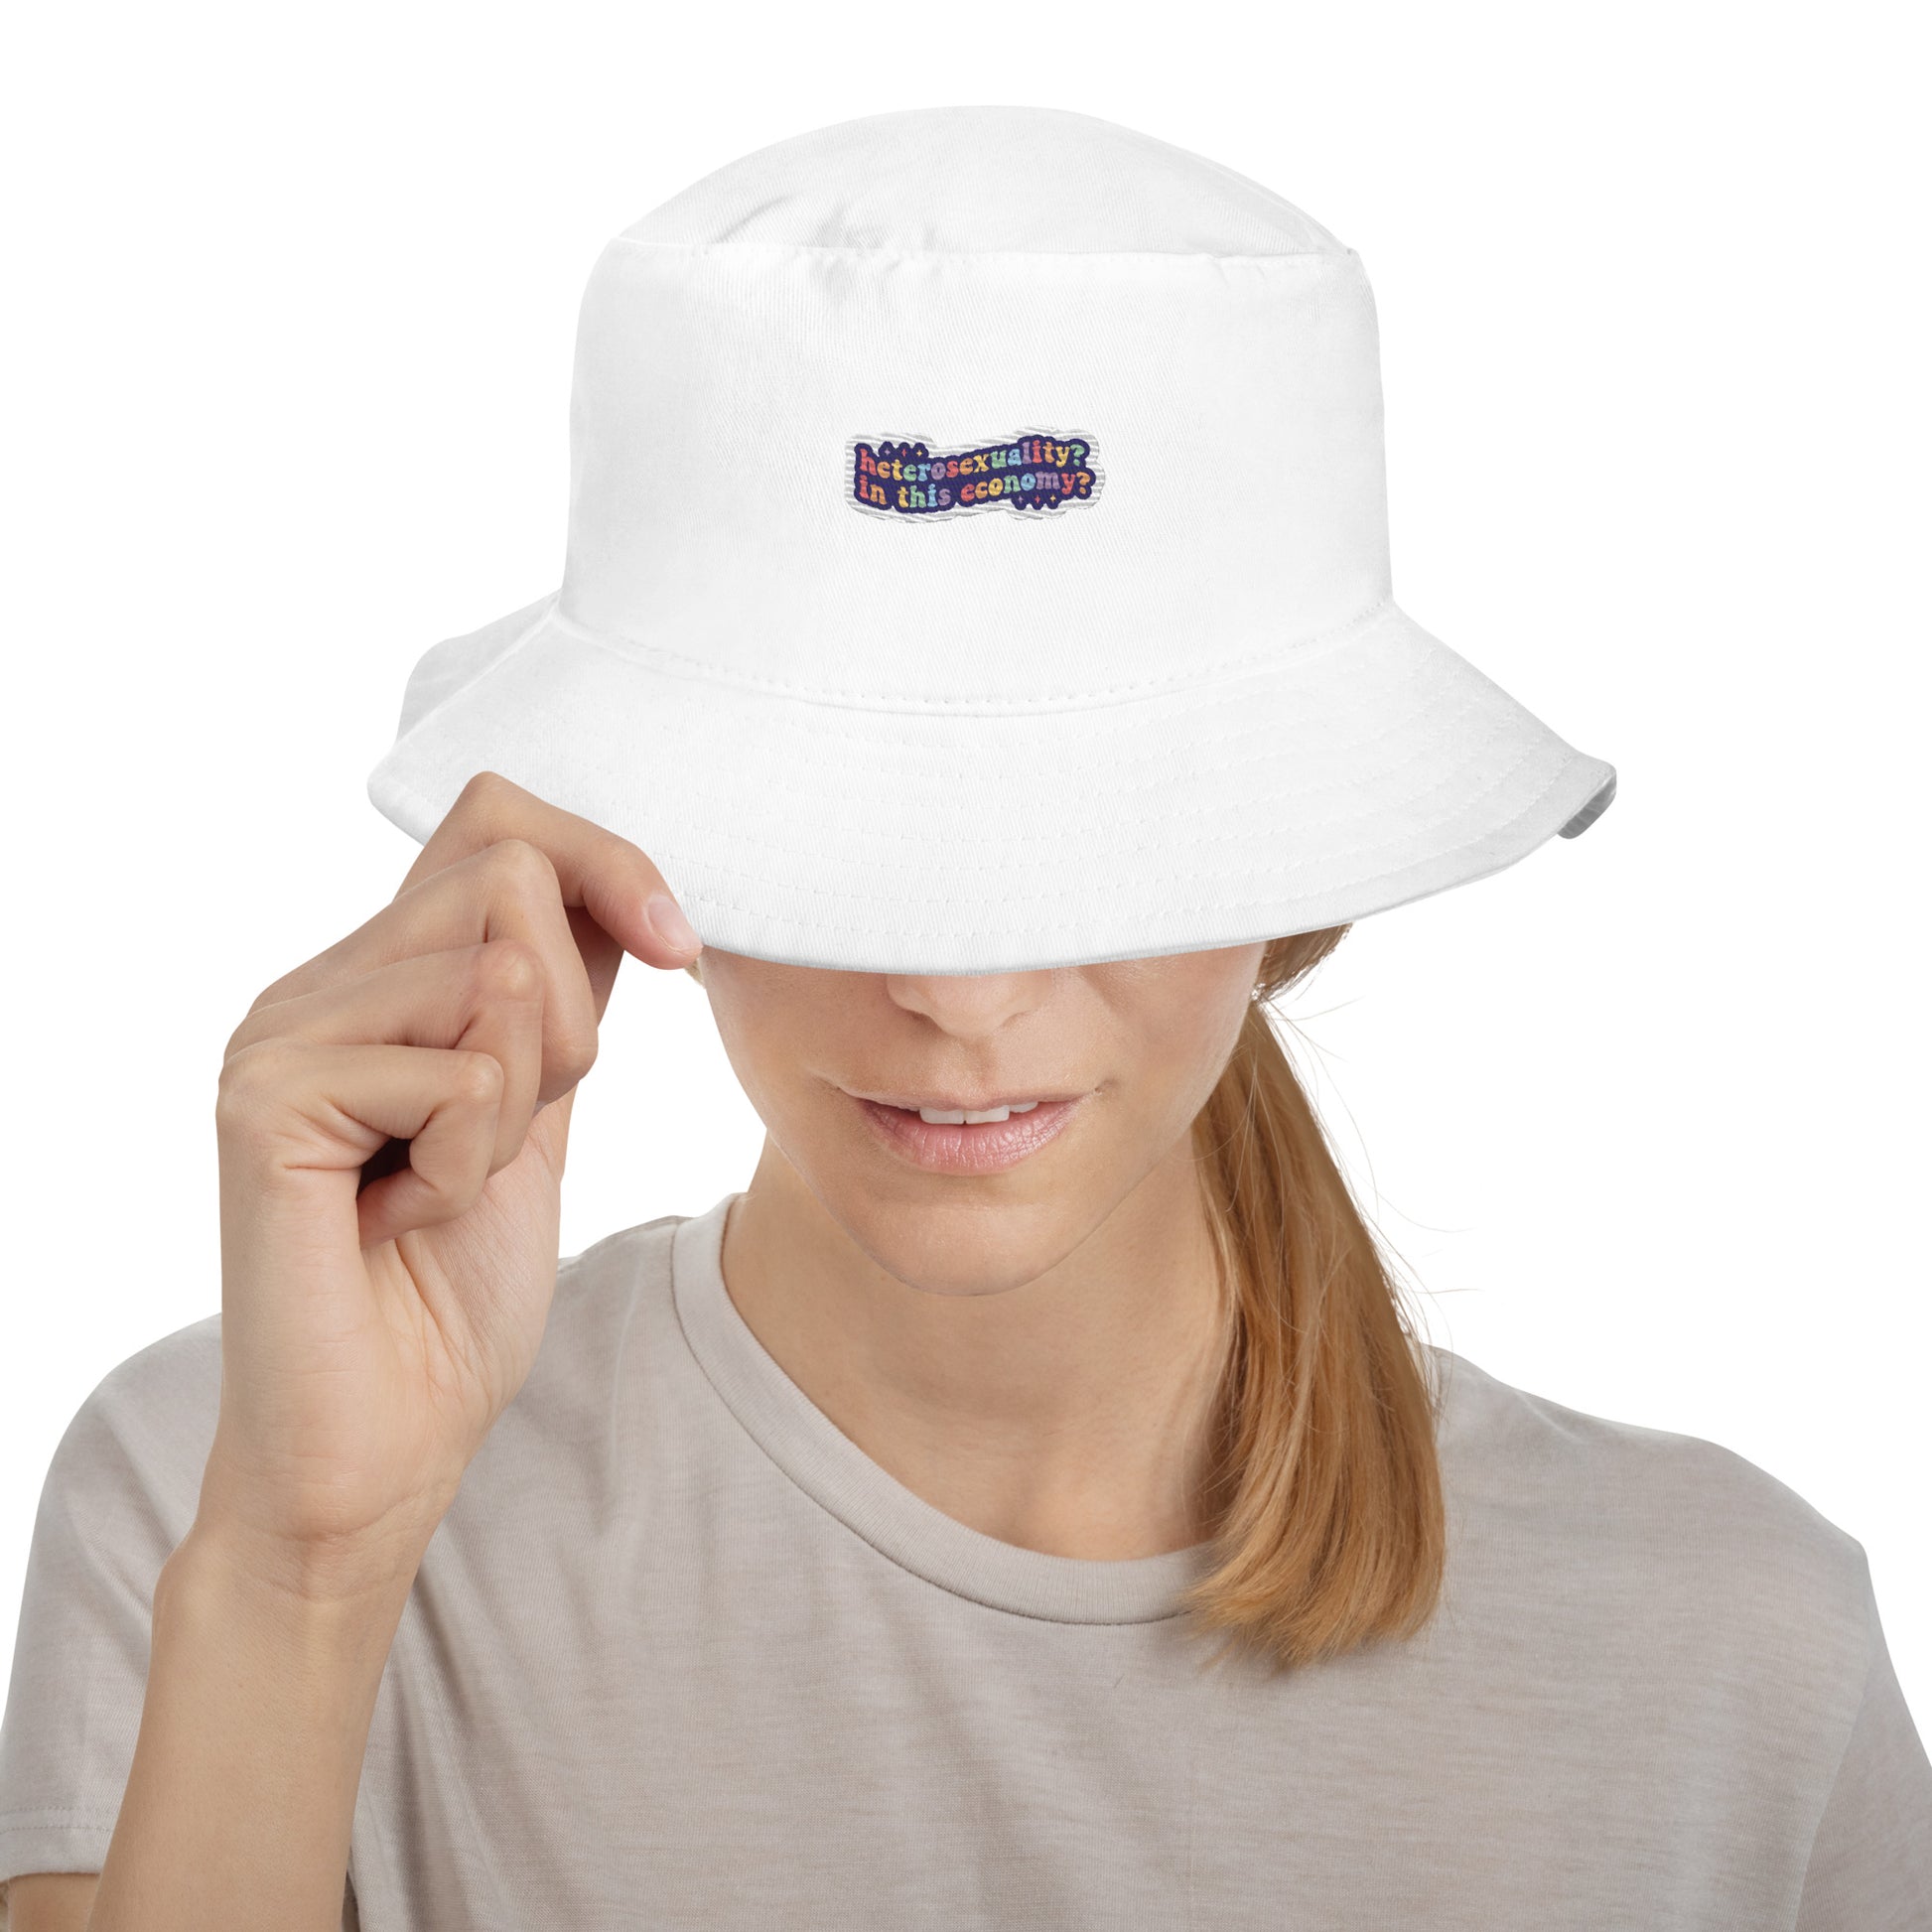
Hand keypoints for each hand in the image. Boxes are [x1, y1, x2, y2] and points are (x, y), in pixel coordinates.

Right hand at [200, 771, 700, 1593]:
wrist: (380, 1446)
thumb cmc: (451, 1294)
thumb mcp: (535, 1112)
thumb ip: (554, 997)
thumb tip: (616, 889)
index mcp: (376, 977)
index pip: (496, 820)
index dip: (607, 863)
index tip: (677, 952)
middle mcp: (314, 983)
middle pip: (510, 876)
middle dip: (573, 1019)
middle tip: (514, 1131)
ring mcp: (278, 1034)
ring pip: (499, 976)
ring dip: (520, 1107)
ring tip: (444, 1184)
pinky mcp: (268, 1100)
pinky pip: (460, 1076)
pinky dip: (471, 1167)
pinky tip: (404, 1221)